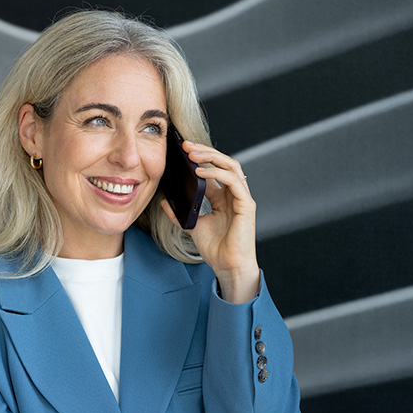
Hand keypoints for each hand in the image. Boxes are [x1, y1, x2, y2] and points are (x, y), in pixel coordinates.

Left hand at [161, 141, 259, 302]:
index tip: (182, 152)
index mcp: (223, 198)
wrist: (227, 266)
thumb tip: (165, 201)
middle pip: (223, 163)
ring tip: (193, 155)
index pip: (213, 170)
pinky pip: (233, 181)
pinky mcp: (247, 204)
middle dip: (205, 152)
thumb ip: (180, 212)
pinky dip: (217, 173)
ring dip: (211, 158)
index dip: (199, 159)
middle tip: (186, 146)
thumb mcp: (192, 225)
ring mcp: (242, 198)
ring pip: (231, 166)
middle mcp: (234, 194)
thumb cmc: (215, 248)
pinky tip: (201, 173)